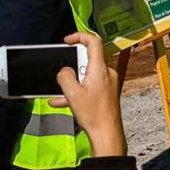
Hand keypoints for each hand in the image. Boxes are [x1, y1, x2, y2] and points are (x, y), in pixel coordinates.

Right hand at [50, 32, 125, 156]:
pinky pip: (89, 86)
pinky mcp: (107, 92)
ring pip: (86, 75)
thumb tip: (64, 71)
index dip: (79, 36)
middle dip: (72, 66)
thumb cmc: (93, 115)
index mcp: (99, 69)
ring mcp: (108, 83)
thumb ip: (65, 77)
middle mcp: (106, 73)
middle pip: (88, 59)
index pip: (94, 42)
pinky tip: (61, 102)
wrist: (107, 133)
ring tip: (61, 93)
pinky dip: (76, 91)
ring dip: (72, 82)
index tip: (67, 41)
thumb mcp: (72, 93)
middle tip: (63, 77)